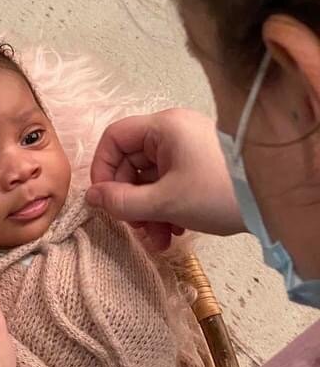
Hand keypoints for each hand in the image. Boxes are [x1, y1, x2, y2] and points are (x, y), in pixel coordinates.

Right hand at [87, 108, 244, 249]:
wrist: (274, 200)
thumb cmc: (218, 193)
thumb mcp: (164, 202)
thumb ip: (122, 202)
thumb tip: (92, 198)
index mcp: (164, 127)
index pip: (114, 138)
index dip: (102, 169)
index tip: (105, 200)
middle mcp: (175, 132)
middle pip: (132, 163)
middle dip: (130, 201)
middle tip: (137, 229)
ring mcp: (189, 149)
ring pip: (151, 179)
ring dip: (148, 212)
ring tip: (160, 239)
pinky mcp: (202, 167)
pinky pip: (170, 184)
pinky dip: (167, 208)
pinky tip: (176, 231)